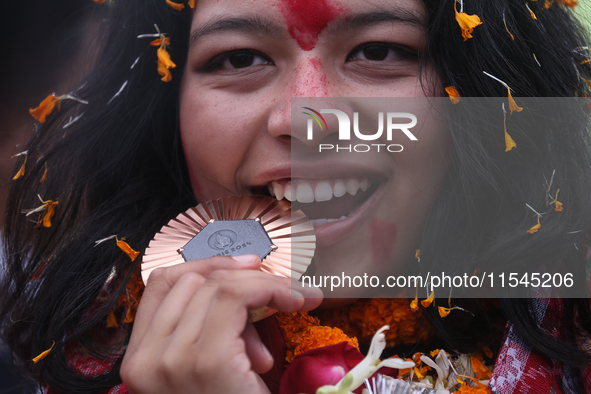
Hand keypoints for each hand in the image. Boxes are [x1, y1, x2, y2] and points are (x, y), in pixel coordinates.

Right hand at [120, 255, 322, 393]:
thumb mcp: (213, 369)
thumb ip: (215, 332)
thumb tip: (250, 296)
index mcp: (140, 359)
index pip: (161, 285)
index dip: (205, 265)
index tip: (245, 266)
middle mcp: (145, 358)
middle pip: (192, 280)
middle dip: (242, 276)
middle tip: (280, 287)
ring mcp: (170, 360)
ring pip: (217, 285)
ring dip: (265, 285)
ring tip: (293, 302)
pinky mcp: (205, 361)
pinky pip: (236, 298)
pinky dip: (273, 290)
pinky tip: (297, 302)